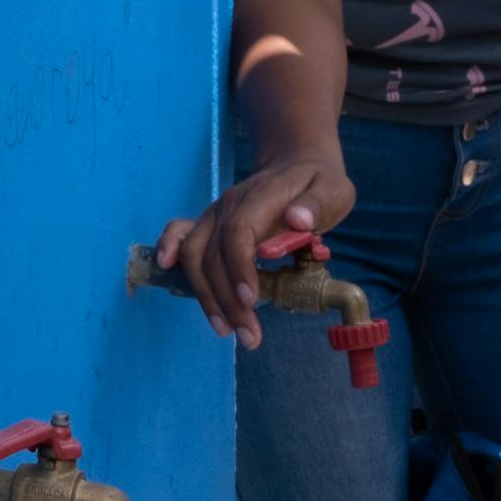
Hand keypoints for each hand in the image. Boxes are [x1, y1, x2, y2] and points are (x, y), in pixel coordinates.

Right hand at [151, 153, 356, 347]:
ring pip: (194, 254)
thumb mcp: (334, 190)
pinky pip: (181, 233)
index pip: (239, 232)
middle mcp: (230, 205)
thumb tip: (298, 219)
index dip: (239, 268)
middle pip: (213, 253)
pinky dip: (170, 249)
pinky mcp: (209, 222)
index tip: (250, 300)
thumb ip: (318, 204)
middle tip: (249, 336)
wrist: (297, 164)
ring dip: (205, 295)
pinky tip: (166, 269)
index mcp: (261, 197)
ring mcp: (216, 213)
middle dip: (226, 300)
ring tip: (225, 329)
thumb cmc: (318, 184)